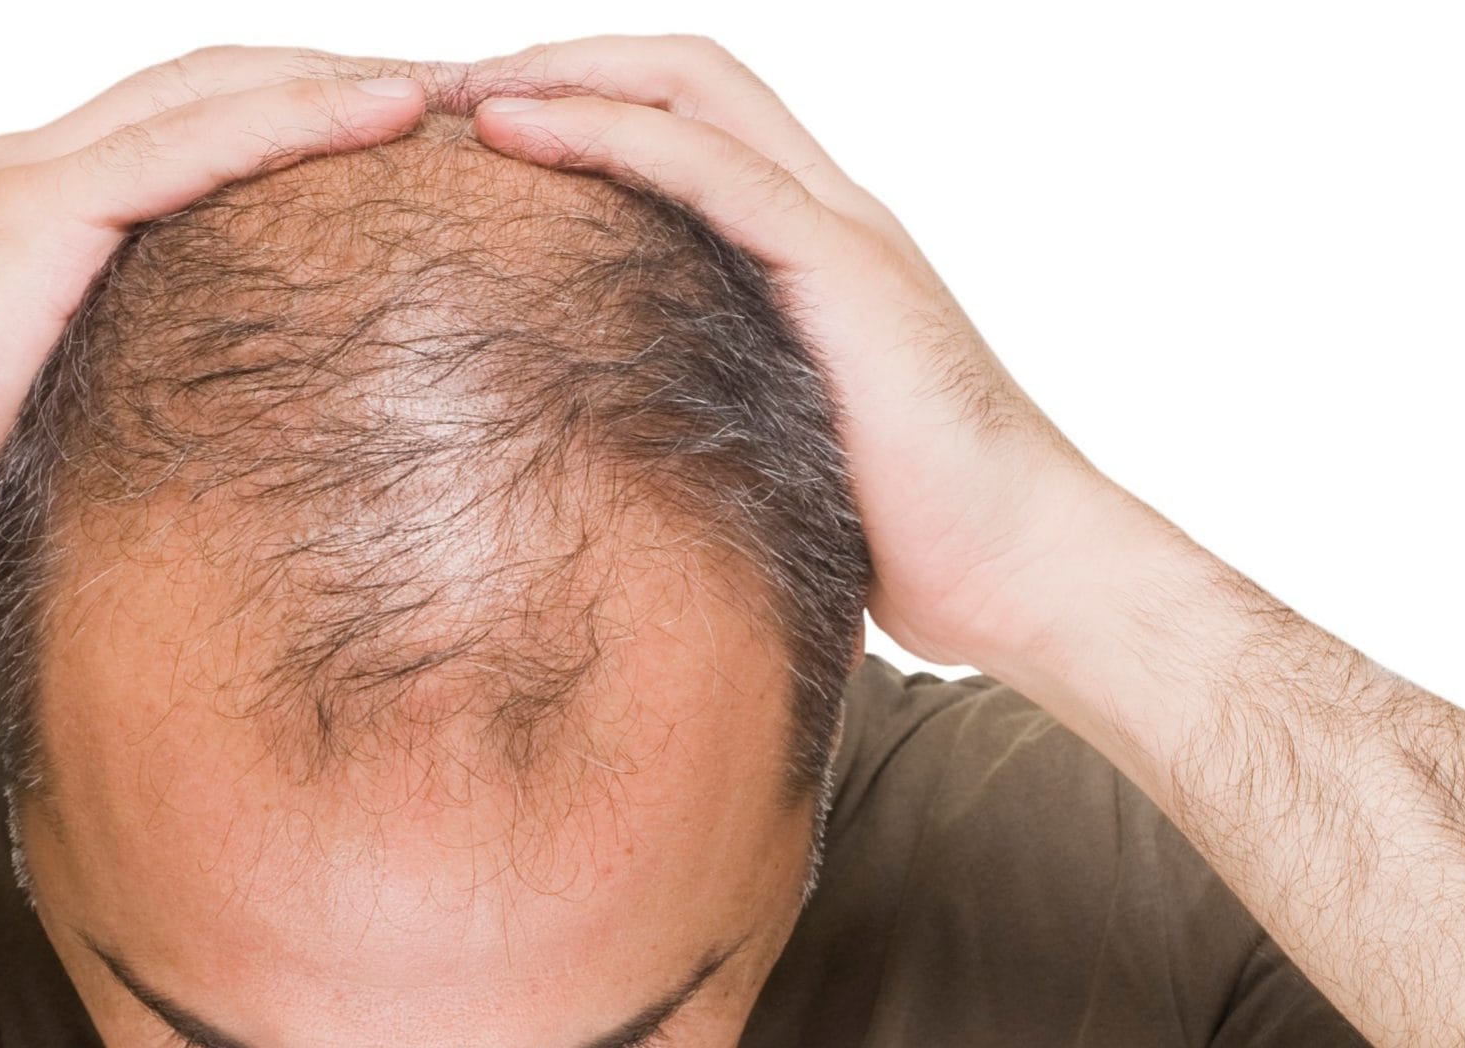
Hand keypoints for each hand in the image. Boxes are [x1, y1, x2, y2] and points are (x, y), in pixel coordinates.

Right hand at [0, 50, 429, 643]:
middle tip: (475, 94)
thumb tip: (226, 469)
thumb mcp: (59, 438)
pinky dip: (298, 118)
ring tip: (464, 84)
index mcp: (43, 218)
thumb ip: (132, 407)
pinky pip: (194, 142)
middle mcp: (37, 172)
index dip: (312, 123)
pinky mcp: (31, 212)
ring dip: (350, 80)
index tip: (423, 144)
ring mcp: (30, 182)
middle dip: (349, 80)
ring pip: (222, 91)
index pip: (204, 133)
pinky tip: (392, 115)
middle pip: (226, 87)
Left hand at [457, 34, 1167, 669]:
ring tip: (459, 87)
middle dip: (561, 63)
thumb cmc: (909, 538)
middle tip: (443, 87)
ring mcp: (841, 229)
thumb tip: (604, 477)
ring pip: (693, 91)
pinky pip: (712, 167)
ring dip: (565, 73)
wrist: (1021, 568)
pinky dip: (608, 133)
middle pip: (685, 78)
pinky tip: (517, 132)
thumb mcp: (780, 458)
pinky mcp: (844, 267)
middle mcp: (830, 213)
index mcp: (814, 250)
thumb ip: (712, 424)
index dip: (588, 106)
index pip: (693, 126)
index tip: (479, 133)